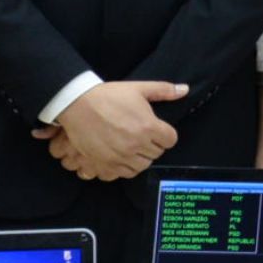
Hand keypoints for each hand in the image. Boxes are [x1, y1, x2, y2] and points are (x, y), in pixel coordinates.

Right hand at [36, 81, 184, 180]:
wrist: (77, 104)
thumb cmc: (108, 95)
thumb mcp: (138, 88)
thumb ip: (164, 90)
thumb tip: (185, 89)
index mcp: (148, 126)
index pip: (170, 140)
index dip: (166, 135)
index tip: (158, 130)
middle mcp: (136, 144)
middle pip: (156, 154)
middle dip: (153, 145)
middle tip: (144, 137)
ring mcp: (120, 156)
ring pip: (141, 166)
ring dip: (140, 158)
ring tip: (133, 147)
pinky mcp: (105, 164)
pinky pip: (123, 174)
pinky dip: (124, 167)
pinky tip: (121, 156)